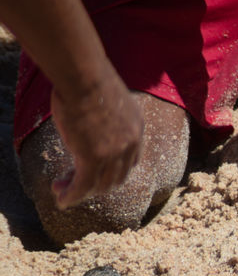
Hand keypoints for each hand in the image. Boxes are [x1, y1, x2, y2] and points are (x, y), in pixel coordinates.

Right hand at [49, 76, 143, 207]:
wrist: (84, 75)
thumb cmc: (87, 79)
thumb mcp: (106, 98)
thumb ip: (105, 114)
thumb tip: (89, 117)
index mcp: (138, 127)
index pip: (130, 160)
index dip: (112, 170)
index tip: (92, 169)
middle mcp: (132, 142)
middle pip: (117, 176)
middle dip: (96, 184)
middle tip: (72, 183)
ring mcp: (115, 152)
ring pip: (100, 184)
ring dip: (81, 192)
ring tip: (62, 192)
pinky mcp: (94, 157)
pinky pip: (83, 185)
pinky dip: (73, 195)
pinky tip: (62, 200)